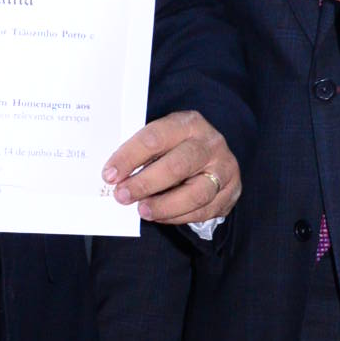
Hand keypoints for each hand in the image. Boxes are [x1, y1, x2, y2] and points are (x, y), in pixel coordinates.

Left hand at [102, 109, 240, 221]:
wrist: (213, 155)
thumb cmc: (177, 147)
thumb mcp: (162, 139)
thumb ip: (141, 153)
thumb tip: (112, 176)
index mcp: (188, 123)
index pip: (155, 138)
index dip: (129, 157)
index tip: (109, 175)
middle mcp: (210, 144)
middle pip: (177, 166)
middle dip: (145, 184)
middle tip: (122, 196)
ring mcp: (224, 168)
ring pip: (195, 193)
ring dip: (164, 205)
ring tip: (142, 211)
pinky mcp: (230, 192)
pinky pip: (203, 211)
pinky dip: (177, 217)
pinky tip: (159, 216)